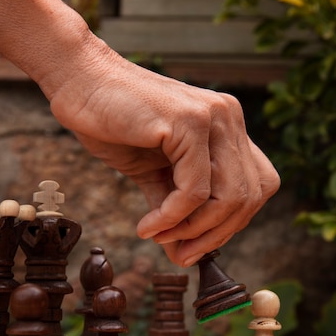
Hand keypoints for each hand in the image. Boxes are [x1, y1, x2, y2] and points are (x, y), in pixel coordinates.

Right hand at [48, 43, 279, 266]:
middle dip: (217, 236)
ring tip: (160, 238)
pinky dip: (173, 217)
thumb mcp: (152, 172)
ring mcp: (213, 117)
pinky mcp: (189, 122)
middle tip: (181, 255)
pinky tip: (149, 226)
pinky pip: (195, 189)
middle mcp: (228, 118)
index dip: (234, 222)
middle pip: (251, 196)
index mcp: (226, 128)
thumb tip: (183, 252)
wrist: (78, 81)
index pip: (258, 185)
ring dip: (195, 230)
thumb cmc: (113, 123)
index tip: (198, 244)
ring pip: (229, 197)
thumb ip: (174, 206)